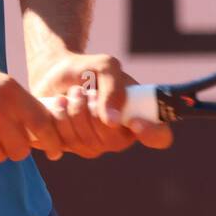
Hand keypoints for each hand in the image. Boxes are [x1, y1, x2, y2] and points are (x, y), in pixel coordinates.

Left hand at [29, 50, 173, 153]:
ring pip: (87, 142)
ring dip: (75, 112)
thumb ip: (114, 88)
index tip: (135, 122)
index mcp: (139, 115)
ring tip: (72, 93)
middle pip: (114, 142)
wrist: (56, 73)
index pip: (159, 137)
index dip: (152, 134)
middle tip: (84, 91)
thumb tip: (113, 121)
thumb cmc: (88, 70)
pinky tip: (60, 105)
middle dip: (94, 112)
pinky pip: (66, 144)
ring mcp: (97, 146)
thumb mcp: (105, 67)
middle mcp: (121, 136)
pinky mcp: (73, 148)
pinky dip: (60, 119)